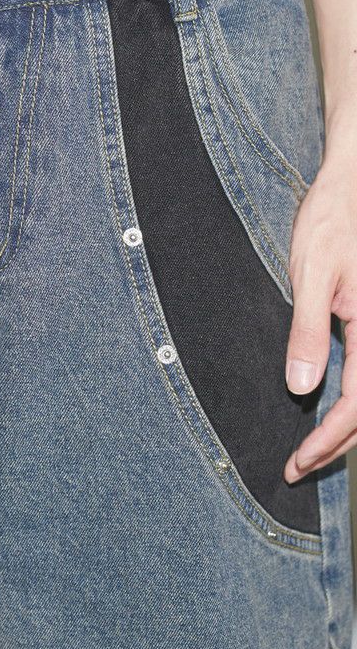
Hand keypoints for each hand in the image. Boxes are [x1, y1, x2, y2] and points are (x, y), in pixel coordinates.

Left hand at [284, 151, 356, 482]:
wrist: (356, 182)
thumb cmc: (334, 220)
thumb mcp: (312, 273)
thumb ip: (308, 331)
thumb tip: (301, 388)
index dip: (329, 442)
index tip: (297, 463)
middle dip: (337, 445)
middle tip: (299, 467)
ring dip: (350, 428)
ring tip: (315, 449)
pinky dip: (355, 401)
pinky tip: (333, 408)